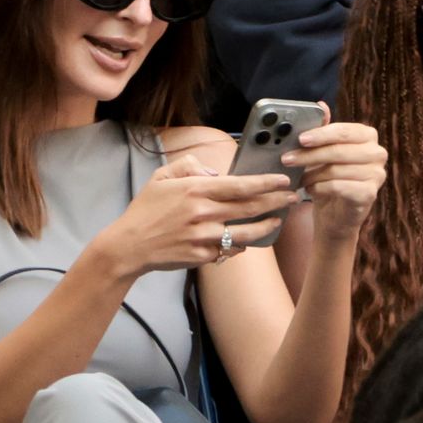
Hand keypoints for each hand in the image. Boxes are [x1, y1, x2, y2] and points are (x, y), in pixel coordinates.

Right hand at [100, 154, 299, 275]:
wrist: (129, 246)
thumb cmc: (145, 211)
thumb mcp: (160, 178)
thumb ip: (187, 166)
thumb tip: (213, 172)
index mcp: (196, 190)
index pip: (241, 185)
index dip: (266, 182)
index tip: (282, 179)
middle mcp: (204, 213)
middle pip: (250, 207)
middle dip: (276, 201)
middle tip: (293, 197)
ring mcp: (204, 236)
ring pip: (246, 232)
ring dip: (267, 226)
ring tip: (277, 220)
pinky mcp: (202, 256)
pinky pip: (229, 250)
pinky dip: (240, 245)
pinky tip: (247, 241)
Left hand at [280, 103, 386, 240]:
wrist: (336, 216)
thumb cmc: (329, 180)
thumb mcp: (323, 153)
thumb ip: (323, 130)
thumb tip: (320, 104)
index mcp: (367, 136)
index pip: (344, 130)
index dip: (321, 134)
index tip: (300, 139)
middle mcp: (377, 153)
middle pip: (338, 150)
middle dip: (309, 155)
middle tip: (286, 159)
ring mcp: (377, 174)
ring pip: (336, 170)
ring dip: (311, 174)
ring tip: (299, 178)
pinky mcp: (370, 194)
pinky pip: (339, 187)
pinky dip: (320, 188)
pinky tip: (311, 190)